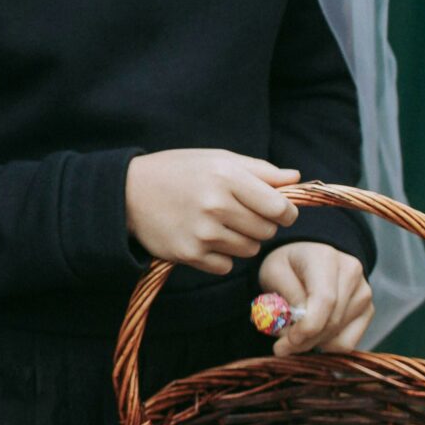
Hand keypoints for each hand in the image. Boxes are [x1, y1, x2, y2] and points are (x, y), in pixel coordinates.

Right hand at [125, 150, 299, 275]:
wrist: (127, 192)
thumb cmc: (178, 171)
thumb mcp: (217, 159)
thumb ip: (259, 170)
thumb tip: (297, 178)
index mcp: (227, 176)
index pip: (280, 208)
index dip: (285, 212)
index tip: (276, 210)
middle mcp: (215, 205)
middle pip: (267, 231)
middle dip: (260, 225)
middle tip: (239, 215)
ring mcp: (202, 232)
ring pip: (249, 250)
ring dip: (241, 241)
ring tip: (218, 225)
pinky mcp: (188, 254)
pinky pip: (226, 266)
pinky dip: (220, 257)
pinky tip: (203, 239)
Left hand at [260, 242, 374, 354]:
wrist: (308, 259)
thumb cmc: (287, 266)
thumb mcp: (274, 272)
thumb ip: (287, 295)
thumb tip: (300, 324)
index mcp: (325, 258)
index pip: (325, 299)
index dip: (308, 326)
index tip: (289, 340)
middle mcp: (352, 273)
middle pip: (332, 320)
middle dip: (305, 341)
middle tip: (281, 348)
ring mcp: (364, 292)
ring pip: (340, 335)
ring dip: (313, 344)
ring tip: (293, 336)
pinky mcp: (368, 310)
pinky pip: (348, 341)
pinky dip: (327, 345)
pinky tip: (311, 336)